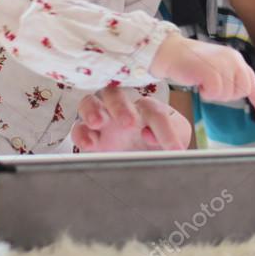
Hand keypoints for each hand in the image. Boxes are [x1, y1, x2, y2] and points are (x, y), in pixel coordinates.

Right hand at [72, 84, 191, 151]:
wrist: (143, 162)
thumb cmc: (159, 143)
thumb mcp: (176, 138)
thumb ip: (176, 134)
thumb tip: (160, 138)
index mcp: (146, 107)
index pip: (153, 111)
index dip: (163, 129)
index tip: (173, 148)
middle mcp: (122, 107)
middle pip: (115, 94)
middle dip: (120, 106)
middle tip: (129, 123)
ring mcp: (102, 119)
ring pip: (89, 102)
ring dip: (92, 110)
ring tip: (98, 122)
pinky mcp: (88, 135)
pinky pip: (78, 128)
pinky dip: (81, 133)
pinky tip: (90, 143)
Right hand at [150, 32, 254, 120]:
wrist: (170, 51)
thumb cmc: (190, 61)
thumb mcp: (216, 66)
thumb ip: (230, 76)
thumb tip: (242, 92)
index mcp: (235, 58)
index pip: (252, 82)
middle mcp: (233, 59)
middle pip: (242, 91)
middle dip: (228, 95)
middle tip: (212, 87)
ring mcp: (223, 64)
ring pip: (228, 95)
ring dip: (214, 94)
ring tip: (203, 81)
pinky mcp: (212, 71)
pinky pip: (215, 93)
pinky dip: (206, 93)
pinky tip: (199, 83)